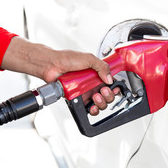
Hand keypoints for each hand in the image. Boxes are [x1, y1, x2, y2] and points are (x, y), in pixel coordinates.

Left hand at [1, 37, 117, 114]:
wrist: (52, 65)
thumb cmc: (66, 59)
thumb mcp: (88, 58)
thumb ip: (102, 66)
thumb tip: (110, 79)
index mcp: (97, 73)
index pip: (111, 83)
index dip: (115, 87)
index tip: (115, 88)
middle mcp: (92, 83)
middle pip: (107, 95)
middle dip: (108, 96)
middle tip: (103, 91)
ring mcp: (86, 92)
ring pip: (99, 103)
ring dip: (101, 103)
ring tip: (95, 97)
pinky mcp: (78, 99)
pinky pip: (87, 108)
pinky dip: (92, 109)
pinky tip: (91, 106)